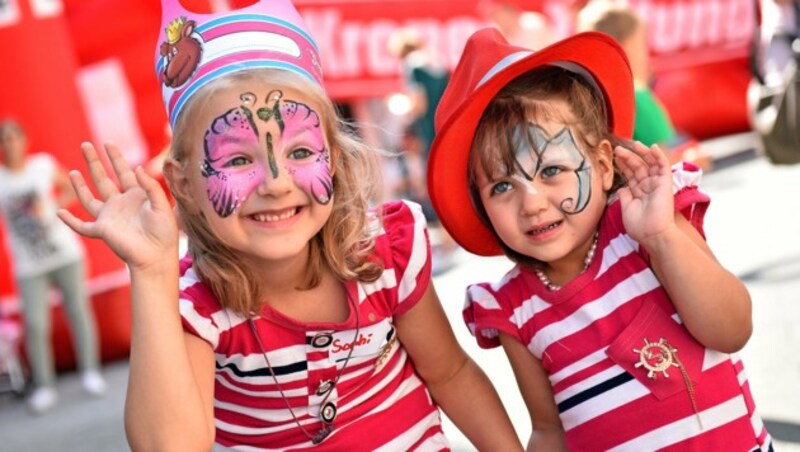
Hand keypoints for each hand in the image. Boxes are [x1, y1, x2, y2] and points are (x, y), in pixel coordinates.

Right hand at [57, 142, 178, 270]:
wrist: (157, 257)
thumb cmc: (165, 233)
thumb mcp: (162, 206)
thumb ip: (151, 186)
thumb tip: (137, 167)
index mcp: (137, 196)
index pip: (124, 172)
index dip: (116, 157)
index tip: (108, 143)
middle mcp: (120, 204)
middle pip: (103, 179)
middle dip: (94, 162)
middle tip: (85, 144)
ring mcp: (109, 217)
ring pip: (89, 198)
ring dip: (80, 186)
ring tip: (73, 171)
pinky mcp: (102, 231)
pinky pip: (82, 226)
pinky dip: (69, 221)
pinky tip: (58, 213)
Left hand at [614, 142, 674, 245]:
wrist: (653, 234)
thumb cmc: (640, 226)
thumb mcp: (626, 209)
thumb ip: (625, 197)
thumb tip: (622, 188)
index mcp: (639, 193)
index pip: (631, 175)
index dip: (624, 165)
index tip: (614, 158)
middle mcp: (648, 187)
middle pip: (638, 167)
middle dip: (628, 157)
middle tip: (617, 149)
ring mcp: (657, 184)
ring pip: (649, 164)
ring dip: (642, 153)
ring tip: (632, 144)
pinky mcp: (665, 183)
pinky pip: (663, 166)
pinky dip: (658, 155)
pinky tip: (652, 147)